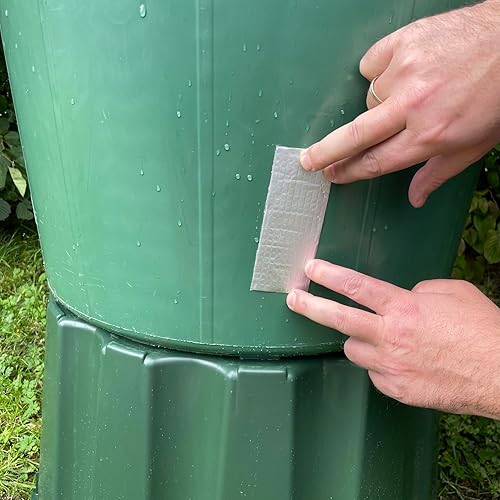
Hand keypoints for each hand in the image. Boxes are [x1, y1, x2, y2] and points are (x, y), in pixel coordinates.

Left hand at [286, 259, 499, 418]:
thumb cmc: (482, 329)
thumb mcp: (452, 292)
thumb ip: (418, 291)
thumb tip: (402, 298)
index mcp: (404, 308)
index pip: (356, 286)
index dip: (329, 275)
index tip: (311, 268)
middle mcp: (391, 336)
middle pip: (339, 319)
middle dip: (310, 306)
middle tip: (293, 299)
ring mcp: (391, 366)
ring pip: (353, 350)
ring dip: (358, 341)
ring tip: (374, 338)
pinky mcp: (396, 390)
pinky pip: (374, 374)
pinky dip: (380, 365)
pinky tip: (399, 362)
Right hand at [300, 0, 499, 206]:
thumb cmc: (499, 96)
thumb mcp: (474, 145)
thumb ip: (438, 173)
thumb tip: (415, 199)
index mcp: (430, 137)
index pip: (375, 162)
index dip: (350, 172)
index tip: (333, 175)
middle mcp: (412, 107)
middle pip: (354, 137)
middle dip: (326, 153)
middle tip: (308, 161)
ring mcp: (405, 72)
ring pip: (368, 97)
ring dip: (380, 102)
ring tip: (409, 93)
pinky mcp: (403, 43)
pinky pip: (371, 64)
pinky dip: (379, 70)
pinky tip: (399, 71)